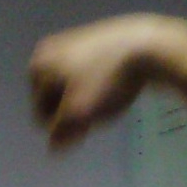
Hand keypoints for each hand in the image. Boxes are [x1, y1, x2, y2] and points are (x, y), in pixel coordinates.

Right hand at [29, 15, 180, 147]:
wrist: (147, 46)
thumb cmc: (105, 81)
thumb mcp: (77, 114)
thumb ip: (60, 133)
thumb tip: (53, 147)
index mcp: (38, 66)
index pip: (40, 114)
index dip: (61, 127)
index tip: (83, 129)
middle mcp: (49, 50)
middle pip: (54, 99)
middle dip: (71, 113)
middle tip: (94, 120)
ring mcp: (73, 42)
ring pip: (71, 88)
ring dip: (84, 102)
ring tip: (106, 104)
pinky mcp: (96, 40)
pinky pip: (88, 74)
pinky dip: (97, 85)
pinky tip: (114, 88)